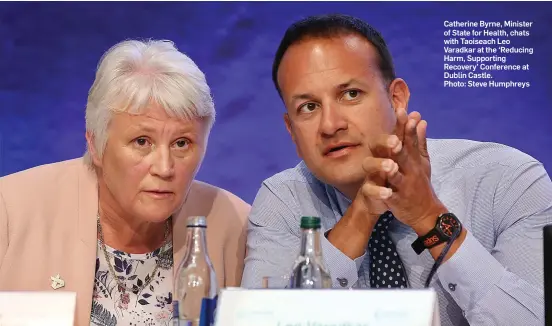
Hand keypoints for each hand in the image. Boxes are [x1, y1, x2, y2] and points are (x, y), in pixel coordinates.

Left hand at [366, 109, 446, 234]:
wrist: (426, 212)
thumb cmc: (420, 183)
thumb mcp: (423, 162)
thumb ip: (420, 141)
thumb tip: (420, 120)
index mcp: (413, 160)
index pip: (410, 140)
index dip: (406, 126)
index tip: (402, 111)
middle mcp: (410, 170)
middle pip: (403, 154)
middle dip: (400, 143)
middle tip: (396, 131)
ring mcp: (404, 186)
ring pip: (396, 177)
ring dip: (393, 170)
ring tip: (390, 165)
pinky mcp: (397, 201)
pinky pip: (391, 198)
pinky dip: (386, 195)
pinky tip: (383, 193)